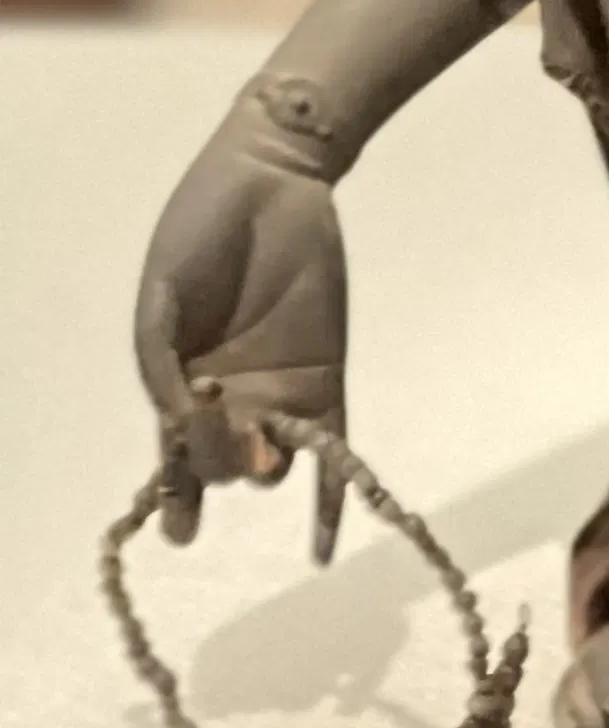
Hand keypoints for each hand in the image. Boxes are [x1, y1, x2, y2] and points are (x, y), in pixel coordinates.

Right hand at [131, 112, 349, 559]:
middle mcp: (227, 398)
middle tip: (221, 423)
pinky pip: (332, 447)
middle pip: (220, 460)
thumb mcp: (161, 298)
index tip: (181, 527)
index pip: (173, 456)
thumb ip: (159, 363)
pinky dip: (330, 498)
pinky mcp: (326, 377)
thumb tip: (178, 424)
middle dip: (218, 459)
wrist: (268, 179)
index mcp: (177, 383)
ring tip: (265, 448)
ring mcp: (278, 390)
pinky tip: (326, 548)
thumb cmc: (199, 230)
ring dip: (264, 467)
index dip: (174, 497)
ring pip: (271, 460)